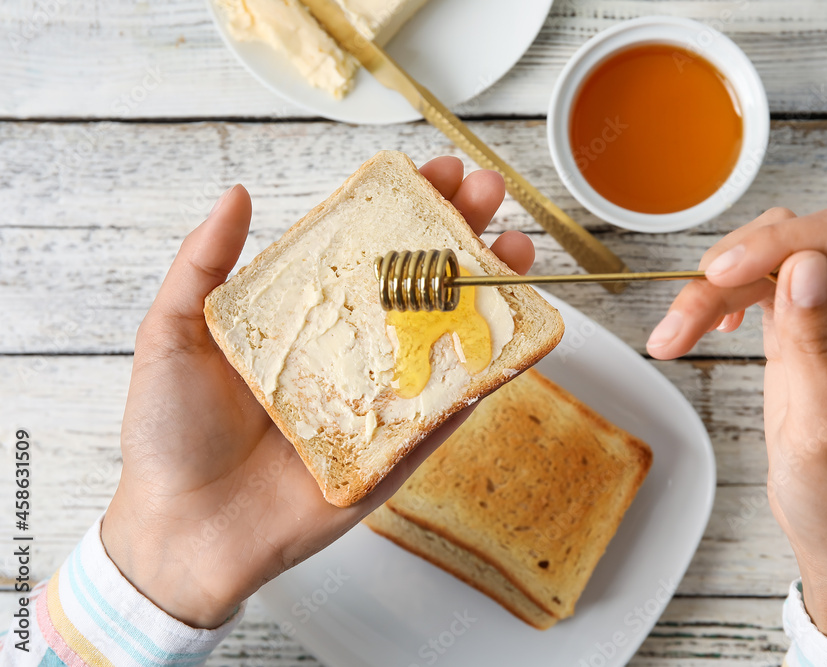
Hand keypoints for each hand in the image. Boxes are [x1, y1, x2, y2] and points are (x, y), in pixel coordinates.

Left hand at [102, 157, 532, 627]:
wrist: (185, 527)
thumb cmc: (169, 432)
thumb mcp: (173, 333)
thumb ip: (203, 265)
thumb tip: (237, 193)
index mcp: (305, 318)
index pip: (366, 249)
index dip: (403, 209)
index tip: (433, 172)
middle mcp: (350, 351)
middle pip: (417, 284)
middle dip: (458, 234)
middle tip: (487, 194)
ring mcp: (379, 399)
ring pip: (446, 338)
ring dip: (489, 293)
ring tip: (515, 249)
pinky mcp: (397, 449)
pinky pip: (449, 408)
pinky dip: (486, 372)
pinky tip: (512, 331)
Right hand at [646, 208, 826, 646]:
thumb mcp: (825, 433)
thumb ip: (815, 346)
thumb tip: (803, 267)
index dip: (775, 243)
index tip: (718, 273)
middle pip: (793, 246)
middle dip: (730, 270)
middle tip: (681, 320)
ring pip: (766, 264)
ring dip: (711, 290)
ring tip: (672, 337)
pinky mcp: (800, 333)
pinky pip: (756, 289)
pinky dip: (718, 301)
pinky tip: (703, 327)